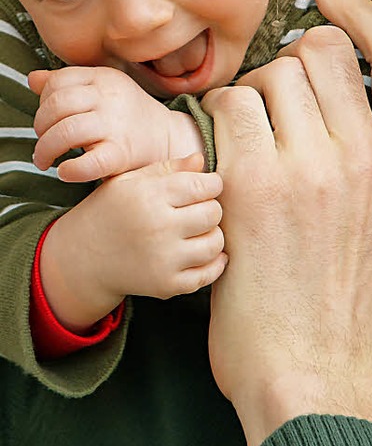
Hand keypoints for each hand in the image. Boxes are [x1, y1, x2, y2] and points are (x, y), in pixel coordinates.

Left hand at [29, 66, 204, 180]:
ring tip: (45, 160)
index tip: (48, 119)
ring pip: (66, 132)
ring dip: (45, 149)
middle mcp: (110, 97)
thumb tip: (33, 79)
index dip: (43, 101)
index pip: (58, 81)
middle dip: (40, 126)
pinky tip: (65, 172)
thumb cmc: (128, 115)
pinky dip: (71, 170)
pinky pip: (89, 163)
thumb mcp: (102, 90)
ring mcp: (117, 125)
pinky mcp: (122, 154)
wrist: (169, 138)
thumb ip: (68, 83)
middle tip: (43, 142)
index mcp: (104, 77)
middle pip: (57, 105)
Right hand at [40, 153, 225, 330]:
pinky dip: (212, 263)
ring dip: (212, 234)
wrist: (81, 258)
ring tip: (196, 230)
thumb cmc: (109, 211)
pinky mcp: (166, 285)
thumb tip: (201, 160)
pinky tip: (200, 252)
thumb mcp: (129, 181)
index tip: (204, 187)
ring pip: (215, 243)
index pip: (204, 186)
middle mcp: (157, 228)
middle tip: (197, 209)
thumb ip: (167, 168)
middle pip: (213, 213)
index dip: (211, 184)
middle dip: (210, 208)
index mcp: (148, 196)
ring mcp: (163, 260)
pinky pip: (208, 274)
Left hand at [203, 0, 371, 445]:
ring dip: (250, 98)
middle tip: (273, 109)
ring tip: (245, 147)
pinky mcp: (254, 183)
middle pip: (318, 51)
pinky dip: (219, 125)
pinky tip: (221, 165)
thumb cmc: (347, 307)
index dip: (360, 11)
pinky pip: (228, 108)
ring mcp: (311, 166)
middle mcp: (368, 155)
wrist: (315, 376)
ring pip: (269, 75)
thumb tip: (345, 100)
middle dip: (289, 67)